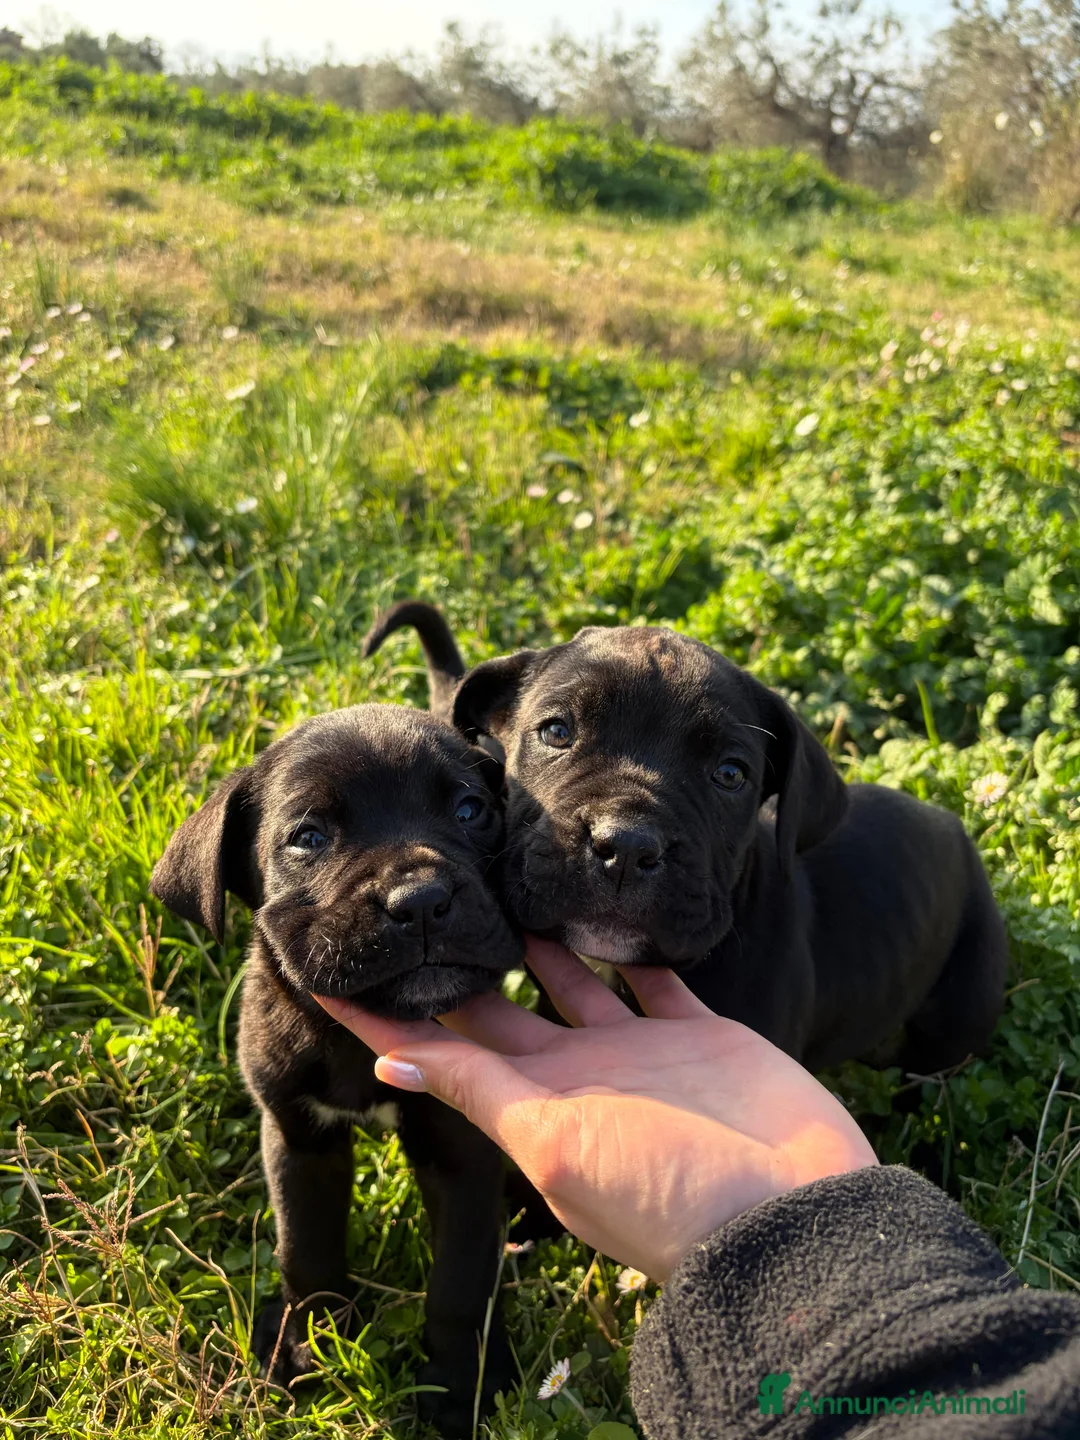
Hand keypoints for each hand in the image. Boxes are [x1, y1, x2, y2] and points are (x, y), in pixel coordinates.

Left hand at [315, 938, 876, 1280]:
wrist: (793, 1218)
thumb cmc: (670, 1198)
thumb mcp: (555, 1146)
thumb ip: (482, 1093)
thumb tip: (391, 1062)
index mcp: (535, 1108)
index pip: (442, 1054)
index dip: (387, 1019)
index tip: (332, 973)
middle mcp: (580, 1077)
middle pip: (500, 1009)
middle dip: (458, 964)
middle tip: (421, 903)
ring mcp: (639, 1051)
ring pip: (572, 979)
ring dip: (538, 937)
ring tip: (500, 880)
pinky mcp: (697, 1029)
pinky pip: (653, 974)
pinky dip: (631, 943)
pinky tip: (606, 902)